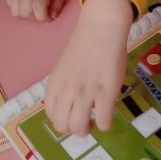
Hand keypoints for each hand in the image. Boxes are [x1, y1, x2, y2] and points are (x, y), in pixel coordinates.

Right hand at [6, 0, 66, 20]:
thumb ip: (58, 3)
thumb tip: (52, 17)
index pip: (38, 8)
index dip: (43, 17)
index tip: (47, 17)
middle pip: (26, 13)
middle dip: (34, 16)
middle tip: (40, 10)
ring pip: (15, 11)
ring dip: (25, 13)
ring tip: (32, 6)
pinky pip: (10, 6)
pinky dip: (17, 8)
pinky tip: (25, 2)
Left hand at [44, 0, 133, 134]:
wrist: (101, 29)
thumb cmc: (84, 45)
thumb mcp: (64, 68)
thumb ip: (63, 87)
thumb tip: (69, 105)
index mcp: (55, 86)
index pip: (52, 116)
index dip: (63, 121)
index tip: (73, 117)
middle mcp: (67, 92)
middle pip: (63, 126)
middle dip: (74, 130)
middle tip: (85, 122)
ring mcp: (86, 94)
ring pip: (80, 128)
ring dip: (88, 130)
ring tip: (95, 122)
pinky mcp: (106, 93)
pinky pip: (104, 122)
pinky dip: (106, 125)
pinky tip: (108, 117)